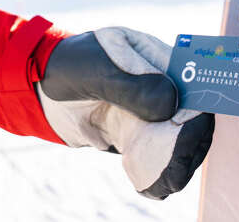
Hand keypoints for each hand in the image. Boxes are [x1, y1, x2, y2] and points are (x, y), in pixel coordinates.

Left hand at [37, 26, 213, 198]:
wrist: (40, 89)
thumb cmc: (69, 67)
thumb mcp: (97, 71)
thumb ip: (132, 86)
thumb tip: (172, 103)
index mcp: (151, 53)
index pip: (189, 74)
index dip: (198, 97)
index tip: (192, 120)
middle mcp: (156, 81)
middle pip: (189, 109)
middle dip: (190, 134)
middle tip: (181, 155)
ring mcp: (147, 109)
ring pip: (176, 135)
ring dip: (177, 158)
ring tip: (169, 177)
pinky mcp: (135, 133)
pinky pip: (156, 153)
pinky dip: (159, 171)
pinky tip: (154, 185)